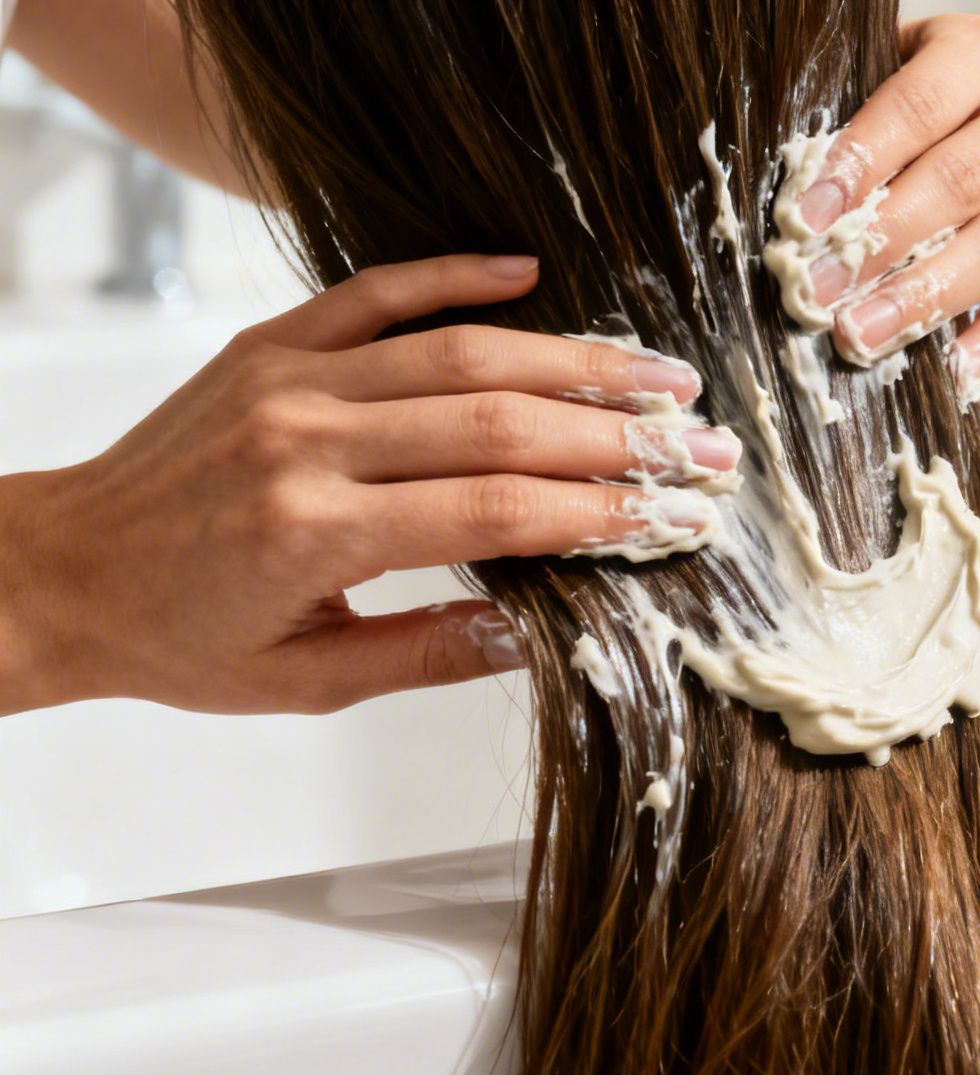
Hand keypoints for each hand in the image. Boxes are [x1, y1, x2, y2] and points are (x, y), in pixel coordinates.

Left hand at [0, 255, 737, 716]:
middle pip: (497, 421)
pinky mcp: (270, 344)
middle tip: (702, 447)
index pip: (496, 510)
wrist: (60, 571)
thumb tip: (539, 632)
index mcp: (316, 533)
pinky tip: (531, 274)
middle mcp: (308, 443)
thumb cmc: (178, 638)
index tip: (676, 518)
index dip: (600, 512)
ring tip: (659, 375)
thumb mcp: (303, 682)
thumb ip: (425, 654)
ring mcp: (288, 380)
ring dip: (572, 360)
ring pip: (459, 352)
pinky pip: (375, 292)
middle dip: (617, 435)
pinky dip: (456, 275)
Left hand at [805, 14, 979, 384]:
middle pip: (961, 181)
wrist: (970, 124)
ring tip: (861, 336)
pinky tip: (951, 369)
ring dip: (924, 298)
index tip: (807, 217)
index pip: (920, 108)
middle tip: (820, 290)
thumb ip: (842, 126)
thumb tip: (795, 212)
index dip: (861, 163)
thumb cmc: (903, 112)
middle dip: (881, 242)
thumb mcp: (873, 86)